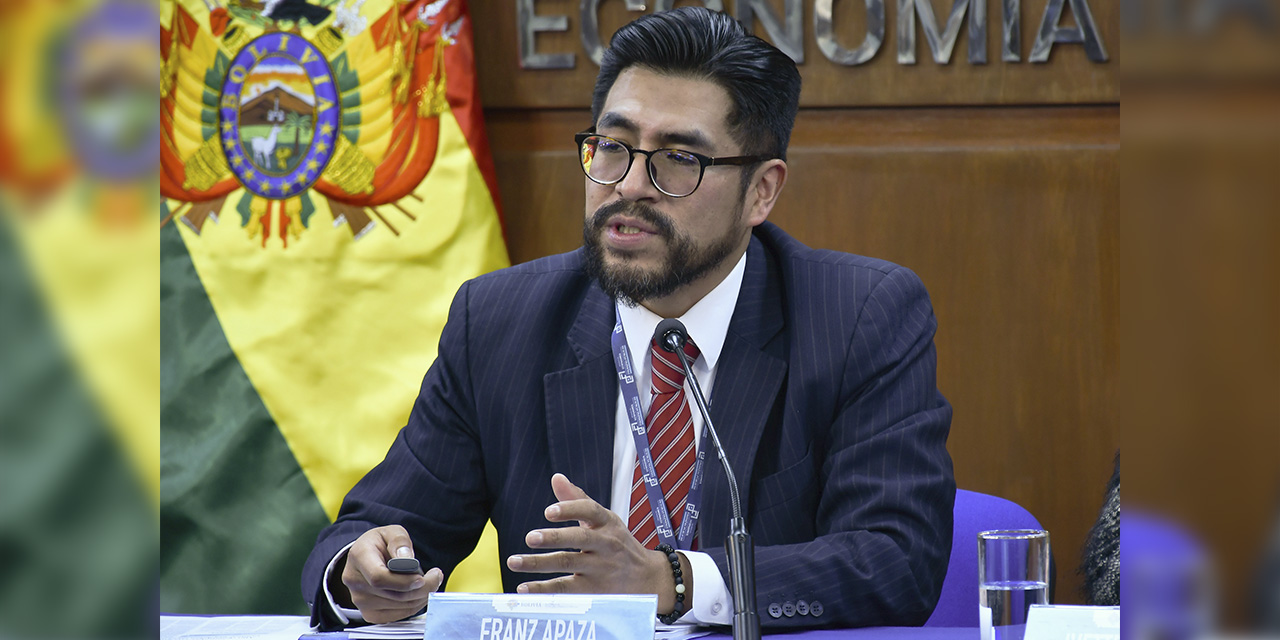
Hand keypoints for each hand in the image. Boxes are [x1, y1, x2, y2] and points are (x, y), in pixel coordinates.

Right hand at [335, 525, 442, 623]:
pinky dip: (413, 606)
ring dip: (420, 597)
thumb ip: (400, 542)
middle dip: (421, 588)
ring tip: (428, 582)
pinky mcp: (369, 613)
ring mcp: (360, 600)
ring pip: (398, 606)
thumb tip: (407, 560)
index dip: (404, 581)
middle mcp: (355, 581)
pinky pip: (397, 616)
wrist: (366, 557)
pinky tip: (418, 593)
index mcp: (359, 556)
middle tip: (435, 577)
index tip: (422, 577)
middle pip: (393, 594)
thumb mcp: (391, 532)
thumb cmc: (380, 543)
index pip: (379, 577)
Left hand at [507, 474, 689, 615]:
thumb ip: (578, 500)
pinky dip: (544, 589)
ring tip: (514, 561)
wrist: (647, 579)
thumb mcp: (604, 520)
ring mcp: (600, 569)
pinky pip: (566, 589)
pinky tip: (524, 587)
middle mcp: (605, 544)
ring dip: (539, 563)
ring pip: (568, 564)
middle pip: (579, 539)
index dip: (570, 509)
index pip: (590, 510)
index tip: (549, 511)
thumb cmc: (617, 544)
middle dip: (553, 537)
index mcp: (607, 523)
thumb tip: (556, 477)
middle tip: (530, 537)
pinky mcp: (594, 591)